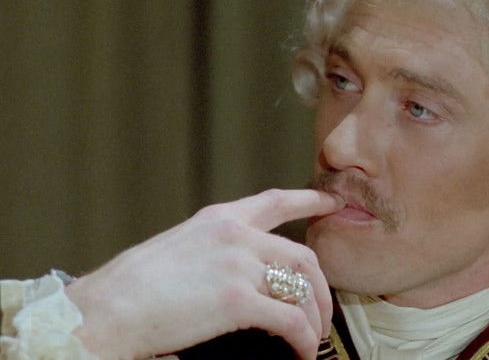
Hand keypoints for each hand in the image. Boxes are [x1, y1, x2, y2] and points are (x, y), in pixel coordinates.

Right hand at [66, 189, 343, 359]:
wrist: (102, 311)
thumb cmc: (131, 289)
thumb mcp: (179, 250)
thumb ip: (217, 252)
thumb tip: (246, 276)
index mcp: (219, 219)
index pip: (275, 201)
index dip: (309, 200)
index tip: (331, 202)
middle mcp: (235, 234)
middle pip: (302, 255)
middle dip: (320, 287)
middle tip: (322, 311)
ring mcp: (238, 264)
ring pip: (302, 288)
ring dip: (314, 317)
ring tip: (312, 338)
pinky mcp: (238, 300)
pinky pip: (290, 320)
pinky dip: (303, 339)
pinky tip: (301, 352)